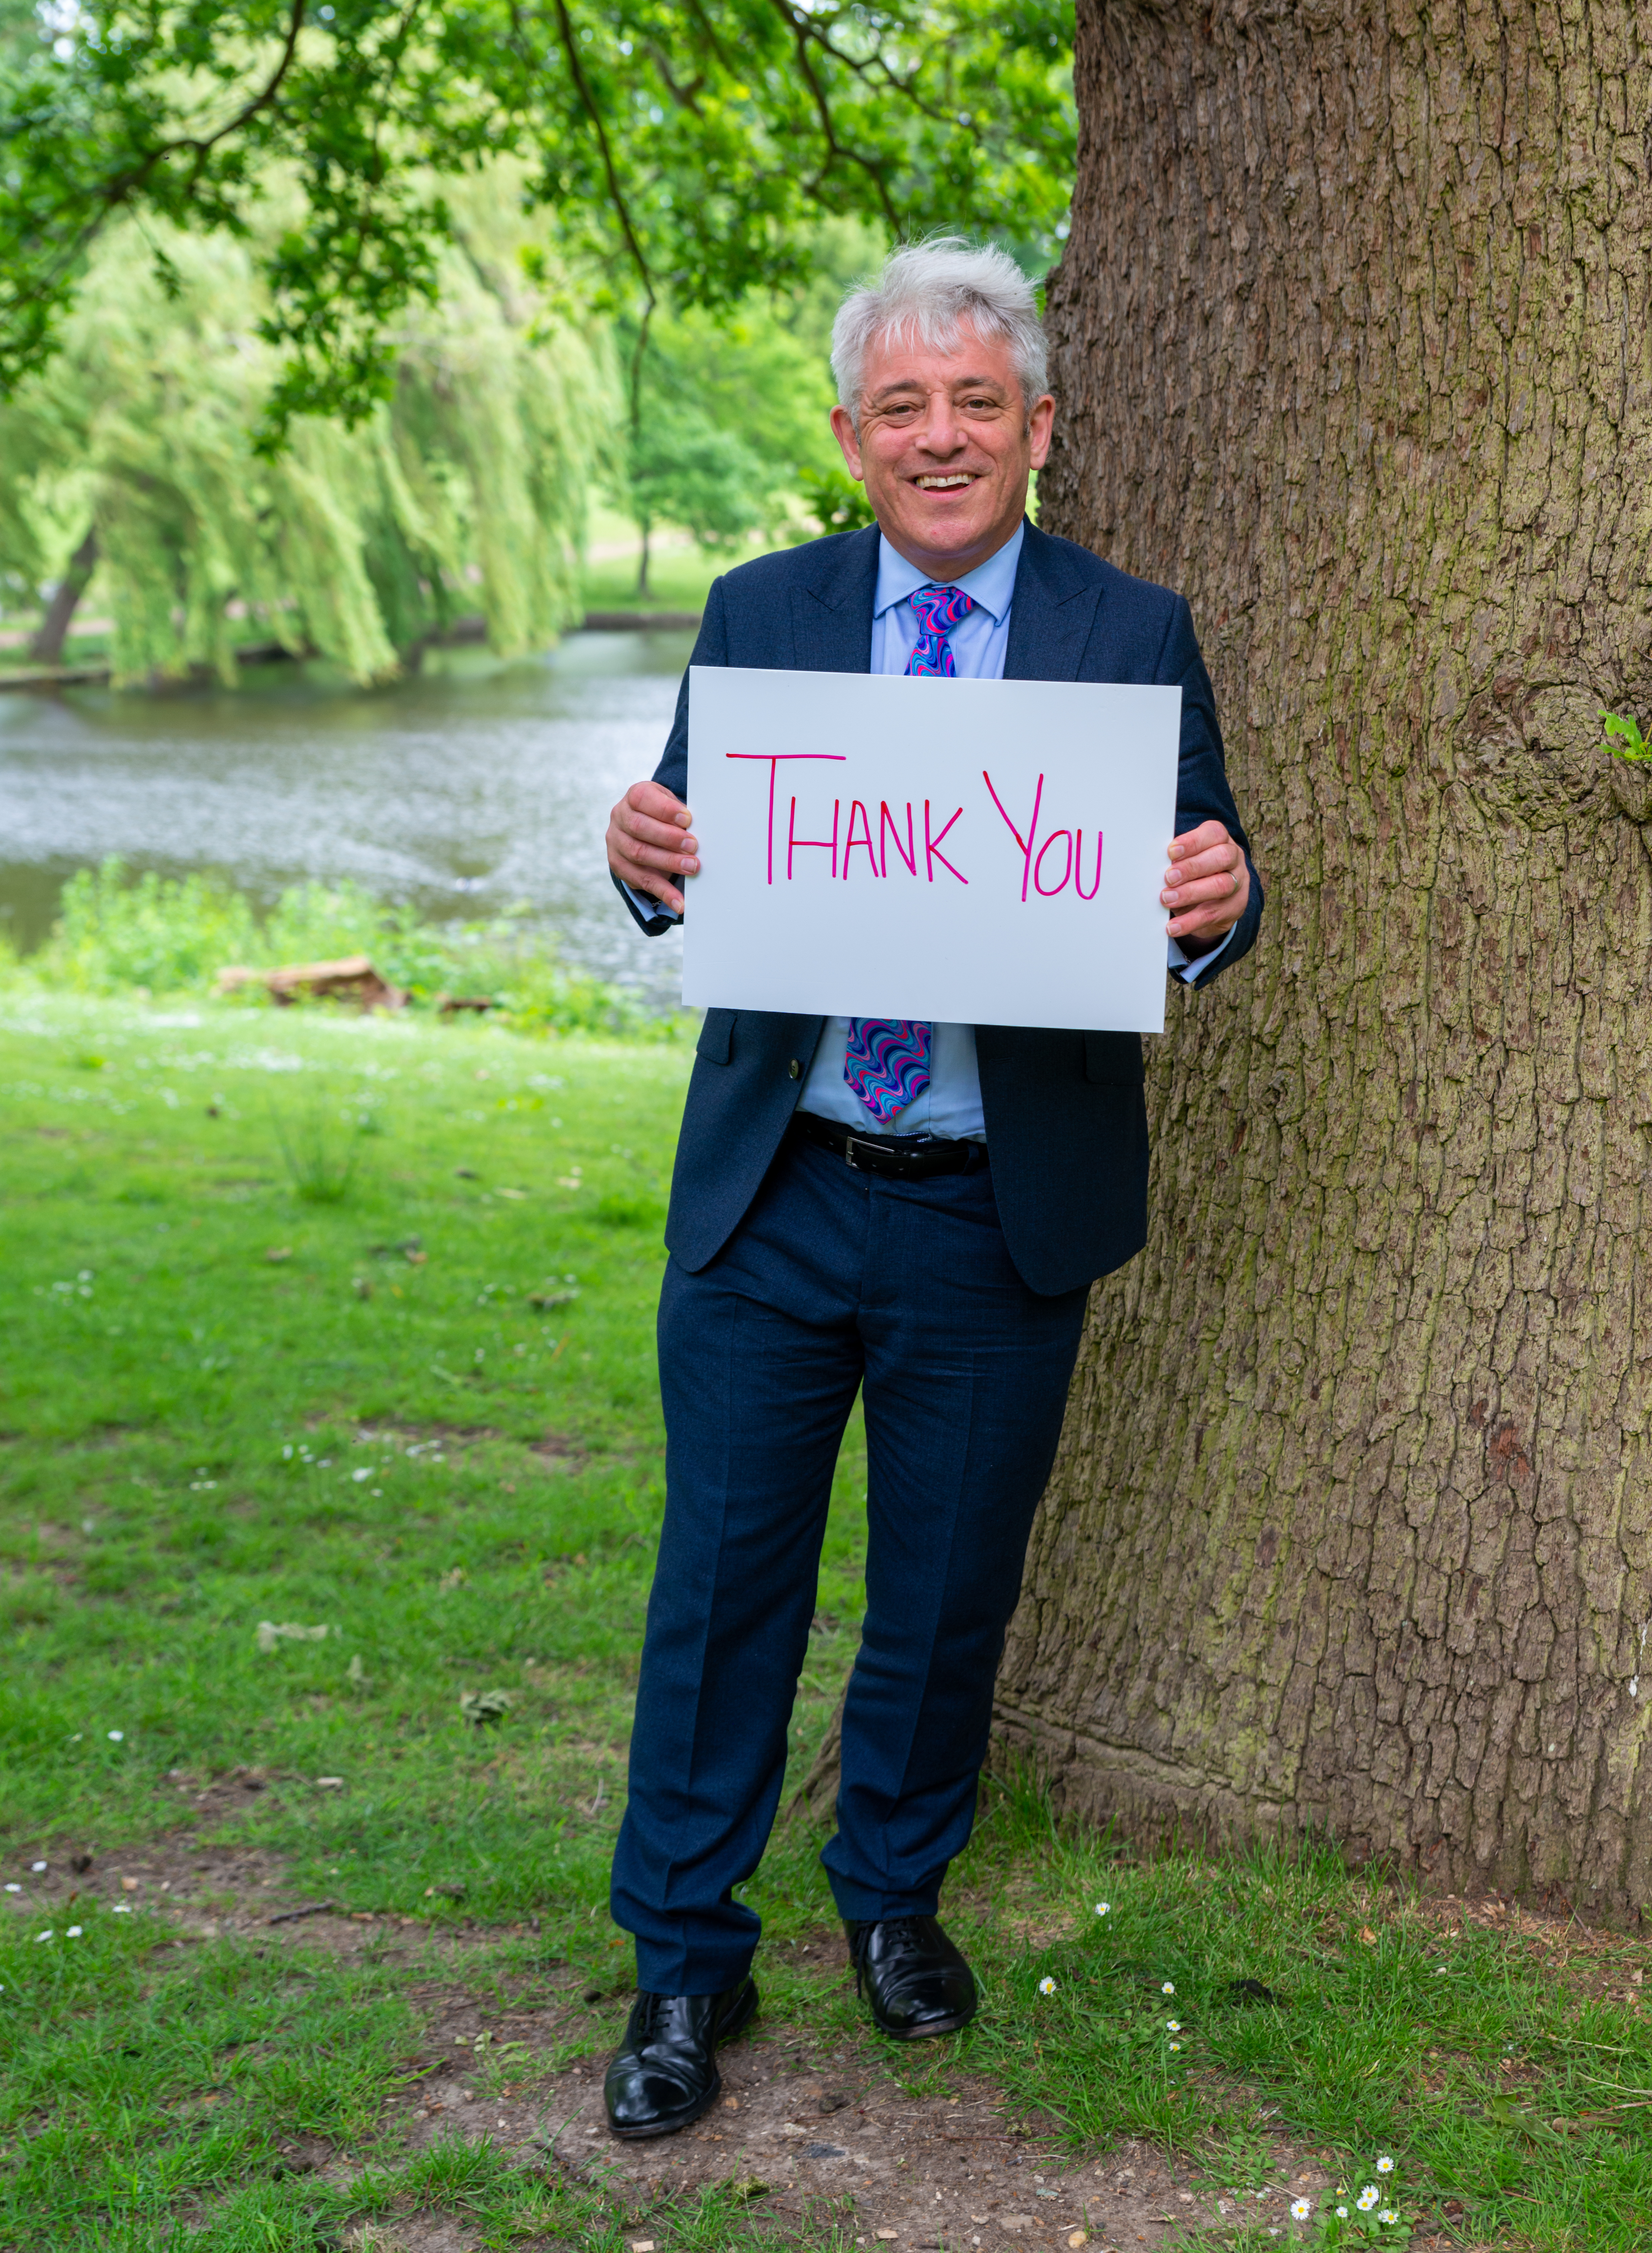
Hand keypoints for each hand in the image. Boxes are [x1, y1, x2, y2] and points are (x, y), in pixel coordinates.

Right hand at [607, 781, 698, 915]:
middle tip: (693, 846)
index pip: (641, 798)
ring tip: (692, 867)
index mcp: (633, 797)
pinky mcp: (619, 866)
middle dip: (668, 838)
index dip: (664, 809)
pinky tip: (680, 902)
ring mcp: (616, 843)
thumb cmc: (663, 815)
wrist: (641, 830)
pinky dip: (663, 892)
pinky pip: (641, 881)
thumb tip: (702, 830)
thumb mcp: (671, 806)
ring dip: (668, 862)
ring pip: (638, 853)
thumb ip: (680, 814)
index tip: (687, 819)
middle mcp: (619, 817)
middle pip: (639, 827)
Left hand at [1162, 819, 1249, 955]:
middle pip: (1221, 857)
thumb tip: (1154, 866)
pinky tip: (1173, 926)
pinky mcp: (1234, 908)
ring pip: (1221, 886)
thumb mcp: (1187, 860)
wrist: (1219, 898)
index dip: (1193, 842)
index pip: (1214, 834)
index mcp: (1220, 840)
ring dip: (1190, 893)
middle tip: (1169, 877)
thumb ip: (1176, 859)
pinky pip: (1213, 915)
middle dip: (1192, 867)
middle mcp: (1234, 858)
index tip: (1171, 852)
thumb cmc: (1196, 871)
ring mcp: (1238, 883)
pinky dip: (1190, 921)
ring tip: (1167, 899)